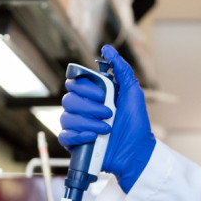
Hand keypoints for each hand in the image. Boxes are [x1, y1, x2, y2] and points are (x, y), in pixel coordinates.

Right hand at [59, 44, 155, 191]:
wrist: (137, 151)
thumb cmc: (136, 123)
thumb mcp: (132, 92)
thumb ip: (121, 69)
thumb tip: (108, 49)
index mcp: (93, 96)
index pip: (74, 83)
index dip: (85, 87)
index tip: (103, 94)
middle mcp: (83, 109)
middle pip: (68, 99)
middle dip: (90, 107)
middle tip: (109, 113)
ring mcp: (78, 126)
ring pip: (66, 117)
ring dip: (88, 122)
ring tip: (107, 129)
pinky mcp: (75, 143)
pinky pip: (64, 135)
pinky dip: (79, 135)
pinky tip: (93, 137)